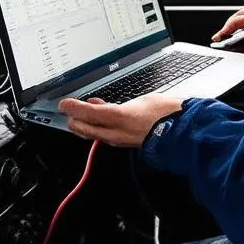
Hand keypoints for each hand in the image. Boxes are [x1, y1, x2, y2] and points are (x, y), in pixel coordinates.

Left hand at [57, 92, 183, 147]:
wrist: (179, 129)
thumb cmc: (164, 113)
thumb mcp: (137, 101)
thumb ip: (113, 105)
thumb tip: (96, 104)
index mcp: (118, 117)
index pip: (86, 113)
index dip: (72, 108)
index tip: (63, 104)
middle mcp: (115, 132)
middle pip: (84, 129)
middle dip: (73, 120)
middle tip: (66, 111)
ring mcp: (119, 140)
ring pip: (92, 134)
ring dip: (83, 125)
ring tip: (77, 116)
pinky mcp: (124, 143)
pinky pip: (103, 135)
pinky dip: (96, 127)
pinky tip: (97, 121)